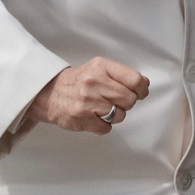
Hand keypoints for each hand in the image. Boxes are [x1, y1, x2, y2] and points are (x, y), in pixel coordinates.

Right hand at [26, 57, 148, 134]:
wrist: (49, 93)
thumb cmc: (78, 81)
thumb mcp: (99, 69)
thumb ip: (122, 75)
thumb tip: (145, 83)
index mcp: (101, 67)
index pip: (134, 80)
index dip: (142, 89)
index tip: (140, 92)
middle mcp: (94, 83)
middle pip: (129, 99)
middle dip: (127, 102)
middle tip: (117, 101)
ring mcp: (87, 102)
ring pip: (120, 115)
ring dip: (115, 115)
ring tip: (103, 108)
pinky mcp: (81, 119)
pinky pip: (107, 128)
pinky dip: (104, 125)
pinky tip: (94, 117)